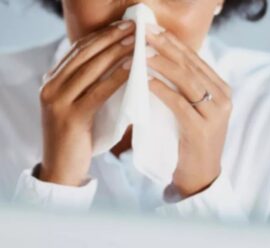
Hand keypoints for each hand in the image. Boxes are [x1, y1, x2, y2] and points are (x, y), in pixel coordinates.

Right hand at [39, 20, 134, 185]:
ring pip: (90, 69)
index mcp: (52, 81)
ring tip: (136, 41)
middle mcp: (51, 86)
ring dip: (116, 52)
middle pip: (84, 54)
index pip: (78, 50)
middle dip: (111, 38)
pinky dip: (116, 78)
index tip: (122, 26)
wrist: (61, 169)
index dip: (101, 35)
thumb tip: (116, 66)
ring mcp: (58, 101)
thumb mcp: (78, 106)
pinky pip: (98, 92)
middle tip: (133, 27)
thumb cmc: (76, 137)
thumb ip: (88, 86)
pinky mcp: (70, 117)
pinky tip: (132, 68)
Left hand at [146, 24, 232, 198]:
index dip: (174, 44)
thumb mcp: (194, 109)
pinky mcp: (201, 129)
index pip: (196, 60)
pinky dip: (161, 90)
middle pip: (191, 66)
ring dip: (161, 65)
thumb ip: (187, 88)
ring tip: (140, 54)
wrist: (201, 174)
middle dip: (166, 47)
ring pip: (186, 80)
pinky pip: (179, 103)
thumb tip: (162, 64)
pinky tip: (146, 81)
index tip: (155, 31)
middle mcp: (223, 98)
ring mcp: (215, 113)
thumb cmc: (193, 140)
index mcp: (222, 90)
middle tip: (145, 34)